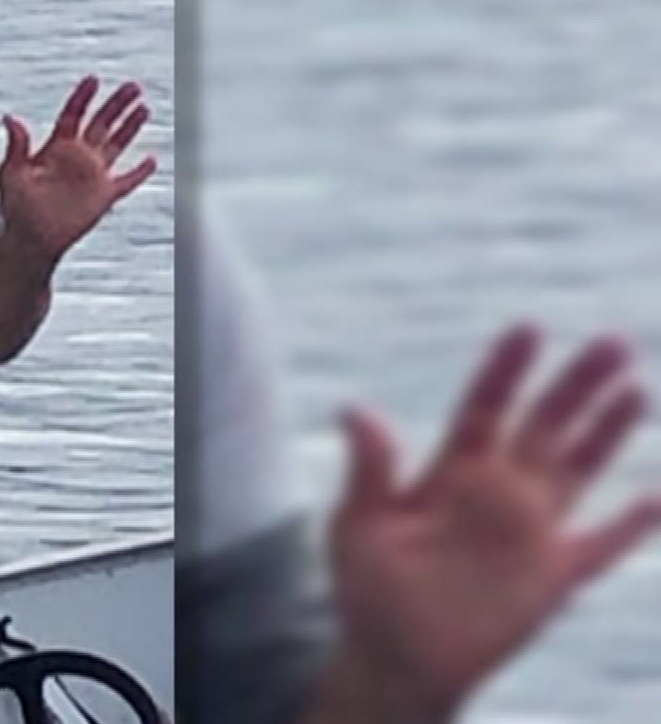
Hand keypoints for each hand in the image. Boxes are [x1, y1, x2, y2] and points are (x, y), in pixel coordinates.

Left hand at [0, 76, 156, 268]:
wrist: (30, 239)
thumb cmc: (16, 207)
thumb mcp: (12, 173)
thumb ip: (16, 146)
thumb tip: (10, 117)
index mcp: (56, 148)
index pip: (73, 115)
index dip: (83, 97)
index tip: (93, 79)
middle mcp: (78, 157)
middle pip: (102, 124)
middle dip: (116, 104)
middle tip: (132, 86)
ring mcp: (93, 175)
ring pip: (117, 144)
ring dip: (130, 127)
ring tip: (143, 107)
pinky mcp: (104, 196)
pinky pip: (127, 181)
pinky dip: (140, 172)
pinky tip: (150, 159)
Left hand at [325, 326, 660, 719]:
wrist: (394, 657)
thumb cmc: (367, 587)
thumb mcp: (358, 525)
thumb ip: (368, 470)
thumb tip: (356, 408)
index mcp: (450, 472)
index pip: (485, 407)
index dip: (506, 370)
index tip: (530, 328)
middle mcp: (496, 491)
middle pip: (545, 425)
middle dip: (577, 385)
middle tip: (614, 341)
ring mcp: (529, 531)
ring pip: (578, 469)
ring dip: (606, 432)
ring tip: (635, 388)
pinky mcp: (553, 576)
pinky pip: (602, 545)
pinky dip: (633, 524)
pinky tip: (658, 496)